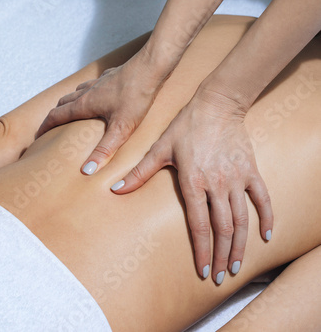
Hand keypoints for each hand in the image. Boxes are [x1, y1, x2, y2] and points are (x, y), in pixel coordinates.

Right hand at [35, 50, 163, 174]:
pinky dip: (85, 93)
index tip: (38, 136)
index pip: (56, 116)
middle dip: (54, 116)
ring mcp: (98, 82)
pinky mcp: (110, 76)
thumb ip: (104, 150)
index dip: (45, 127)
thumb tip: (86, 170)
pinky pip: (91, 84)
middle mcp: (87, 92)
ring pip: (75, 92)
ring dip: (68, 103)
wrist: (151, 67)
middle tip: (50, 127)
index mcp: (85, 104)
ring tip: (68, 112)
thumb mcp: (121, 129)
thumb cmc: (137, 97)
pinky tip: (95, 95)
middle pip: (62, 103)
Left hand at [111, 90, 273, 284]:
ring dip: (239, 245)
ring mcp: (236, 178)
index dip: (201, 250)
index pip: (199, 225)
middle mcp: (217, 184)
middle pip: (222, 229)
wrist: (216, 105)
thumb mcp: (159, 149)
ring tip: (235, 266)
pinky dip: (266, 218)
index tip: (201, 270)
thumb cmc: (184, 127)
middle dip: (220, 256)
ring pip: (242, 219)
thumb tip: (114, 189)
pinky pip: (262, 199)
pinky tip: (265, 236)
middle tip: (219, 275)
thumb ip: (138, 173)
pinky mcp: (251, 171)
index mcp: (193, 182)